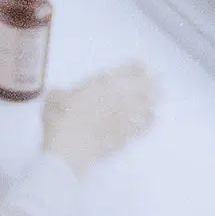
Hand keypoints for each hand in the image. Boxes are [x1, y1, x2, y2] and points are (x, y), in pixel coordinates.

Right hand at [41, 62, 157, 174]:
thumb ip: (61, 93)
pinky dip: (149, 122)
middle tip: (159, 79)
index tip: (142, 64)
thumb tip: (61, 93)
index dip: (134, 68)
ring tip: (161, 96)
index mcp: (101, 85)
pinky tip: (153, 119)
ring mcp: (123, 118)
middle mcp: (117, 98)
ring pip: (145, 105)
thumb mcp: (53, 98)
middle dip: (151, 82)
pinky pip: (142, 127)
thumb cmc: (59, 119)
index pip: (123, 72)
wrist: (69, 150)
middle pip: (141, 87)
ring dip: (153, 100)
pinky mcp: (125, 136)